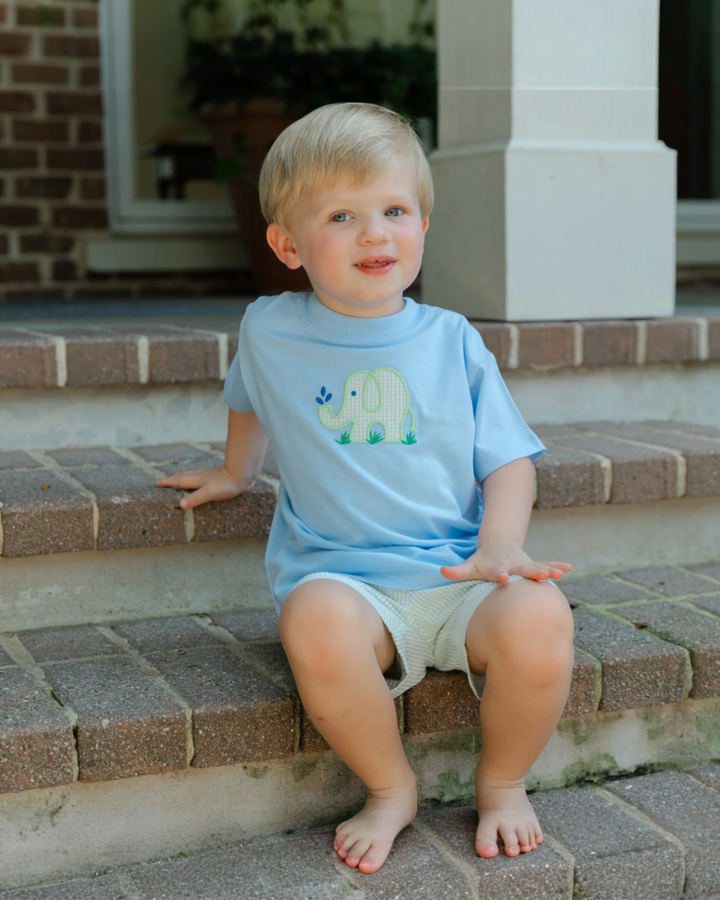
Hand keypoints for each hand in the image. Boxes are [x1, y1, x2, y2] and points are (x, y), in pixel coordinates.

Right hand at [155, 465, 253, 508]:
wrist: (243, 474)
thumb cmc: (226, 484)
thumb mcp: (209, 493)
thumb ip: (195, 498)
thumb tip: (180, 504)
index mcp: (197, 480)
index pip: (178, 481)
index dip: (167, 482)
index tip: (157, 483)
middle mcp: (200, 476)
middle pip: (183, 476)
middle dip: (172, 479)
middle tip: (163, 482)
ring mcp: (208, 475)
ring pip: (191, 476)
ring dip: (182, 478)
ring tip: (178, 480)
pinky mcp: (216, 477)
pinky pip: (200, 477)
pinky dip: (194, 479)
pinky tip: (200, 481)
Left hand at [440, 539, 570, 583]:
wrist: (497, 545)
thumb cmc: (481, 562)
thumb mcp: (469, 566)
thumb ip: (456, 571)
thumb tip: (441, 570)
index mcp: (495, 567)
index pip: (497, 571)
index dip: (499, 574)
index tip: (503, 577)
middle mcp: (512, 565)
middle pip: (521, 569)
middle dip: (531, 572)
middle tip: (541, 575)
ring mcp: (524, 564)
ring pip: (537, 566)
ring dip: (548, 569)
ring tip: (559, 574)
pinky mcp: (532, 565)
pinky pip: (547, 564)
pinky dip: (557, 566)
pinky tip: (568, 568)